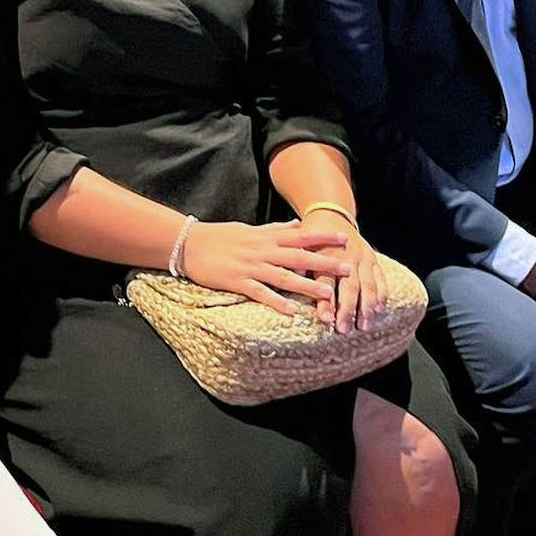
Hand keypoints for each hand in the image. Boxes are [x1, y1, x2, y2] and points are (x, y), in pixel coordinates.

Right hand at [179, 219, 352, 318]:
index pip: (300, 236)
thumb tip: (298, 224)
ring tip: (327, 294)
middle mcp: (262, 250)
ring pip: (284, 276)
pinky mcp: (237, 281)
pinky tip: (291, 311)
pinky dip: (276, 301)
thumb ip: (275, 229)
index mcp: (265, 237)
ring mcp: (250, 266)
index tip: (344, 238)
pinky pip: (260, 292)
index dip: (323, 237)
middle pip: (298, 256)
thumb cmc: (220, 236)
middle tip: (347, 269)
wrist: (189, 243)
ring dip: (306, 286)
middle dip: (323, 263)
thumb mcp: (250, 229)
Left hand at [301, 209, 386, 333]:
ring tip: (363, 326)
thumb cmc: (310, 236)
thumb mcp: (300, 246)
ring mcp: (363, 258)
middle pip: (350, 287)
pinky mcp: (373, 259)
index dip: (326, 302)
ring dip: (366, 308)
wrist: (330, 214)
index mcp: (327, 254)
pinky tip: (380, 310)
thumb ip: (297, 264)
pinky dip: (381, 295)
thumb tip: (289, 281)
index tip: (326, 319)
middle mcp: (347, 256)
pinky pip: (380, 279)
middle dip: (347, 310)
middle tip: (343, 329)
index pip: (326, 282)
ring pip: (368, 285)